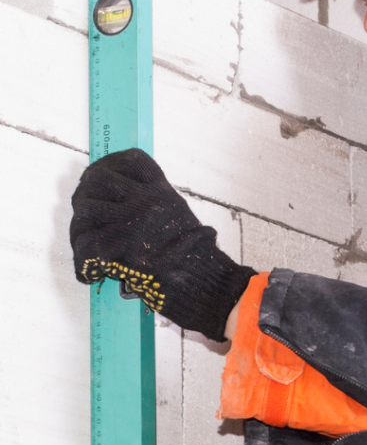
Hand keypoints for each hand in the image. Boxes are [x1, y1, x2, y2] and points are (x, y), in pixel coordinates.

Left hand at [70, 148, 254, 340]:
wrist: (205, 283)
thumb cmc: (200, 260)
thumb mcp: (182, 220)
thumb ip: (157, 210)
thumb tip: (130, 211)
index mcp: (162, 194)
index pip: (132, 161)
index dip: (110, 165)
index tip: (99, 175)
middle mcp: (145, 201)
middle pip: (100, 179)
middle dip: (86, 194)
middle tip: (86, 215)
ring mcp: (130, 222)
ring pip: (86, 209)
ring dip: (81, 230)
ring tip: (88, 247)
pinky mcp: (116, 248)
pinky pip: (84, 247)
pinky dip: (84, 266)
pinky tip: (94, 275)